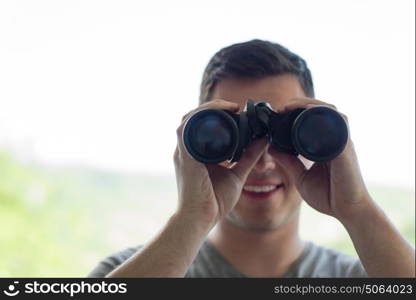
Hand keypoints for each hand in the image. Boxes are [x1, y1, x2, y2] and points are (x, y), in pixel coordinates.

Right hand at [174, 99, 267, 227]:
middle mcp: (188, 148)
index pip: (205, 124)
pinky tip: (222, 114)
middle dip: (216, 107)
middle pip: (197, 116)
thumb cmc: (214, 201)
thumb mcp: (237, 174)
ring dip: (210, 108)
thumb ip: (249, 157)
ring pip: (191, 117)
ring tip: (231, 108)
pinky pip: (187, 127)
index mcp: (198, 152)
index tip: (240, 112)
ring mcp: (184, 151)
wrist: (200, 220)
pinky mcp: (184, 155)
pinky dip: (203, 116)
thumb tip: (263, 139)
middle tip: (237, 108)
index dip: (220, 113)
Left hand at [269, 97, 372, 221]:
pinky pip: (337, 122)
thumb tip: (271, 147)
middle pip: (322, 110)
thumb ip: (288, 162)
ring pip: (330, 110)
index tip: (278, 114)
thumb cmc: (329, 197)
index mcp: (325, 144)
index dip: (297, 112)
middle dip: (301, 103)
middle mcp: (336, 139)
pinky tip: (307, 111)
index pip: (313, 120)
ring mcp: (342, 141)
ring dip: (310, 104)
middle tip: (281, 108)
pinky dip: (323, 113)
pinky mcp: (345, 146)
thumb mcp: (300, 176)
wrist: (349, 212)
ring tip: (290, 106)